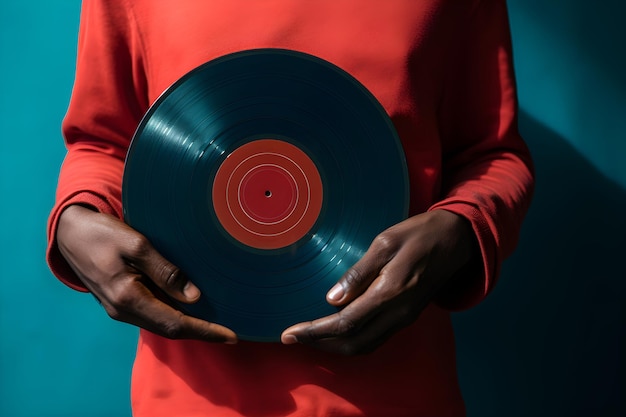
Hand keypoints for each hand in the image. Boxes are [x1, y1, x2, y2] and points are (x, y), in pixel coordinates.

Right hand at [57, 205, 236, 342]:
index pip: (175, 323)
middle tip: (229, 333)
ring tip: (216, 323)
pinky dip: (173, 314)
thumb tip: (194, 297)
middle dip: (201, 332)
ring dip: (188, 325)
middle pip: (170, 328)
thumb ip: (166, 272)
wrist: (70, 232)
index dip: (205, 331)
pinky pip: (152, 313)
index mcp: (128, 298)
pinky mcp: (120, 301)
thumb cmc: (102, 234)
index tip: (230, 336)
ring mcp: (119, 308)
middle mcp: (123, 310)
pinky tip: (189, 307)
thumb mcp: (137, 245)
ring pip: (161, 322)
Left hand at [281, 210, 476, 354]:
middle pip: (353, 344)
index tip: (289, 333)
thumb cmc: (419, 234)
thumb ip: (359, 273)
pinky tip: (336, 330)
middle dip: (319, 345)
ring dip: (334, 347)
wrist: (457, 240)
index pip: (345, 323)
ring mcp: (404, 318)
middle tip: (292, 337)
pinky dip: (352, 341)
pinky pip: (375, 339)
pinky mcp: (407, 316)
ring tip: (309, 336)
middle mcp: (398, 313)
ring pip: (364, 346)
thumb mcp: (384, 243)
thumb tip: (332, 299)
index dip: (314, 332)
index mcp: (390, 293)